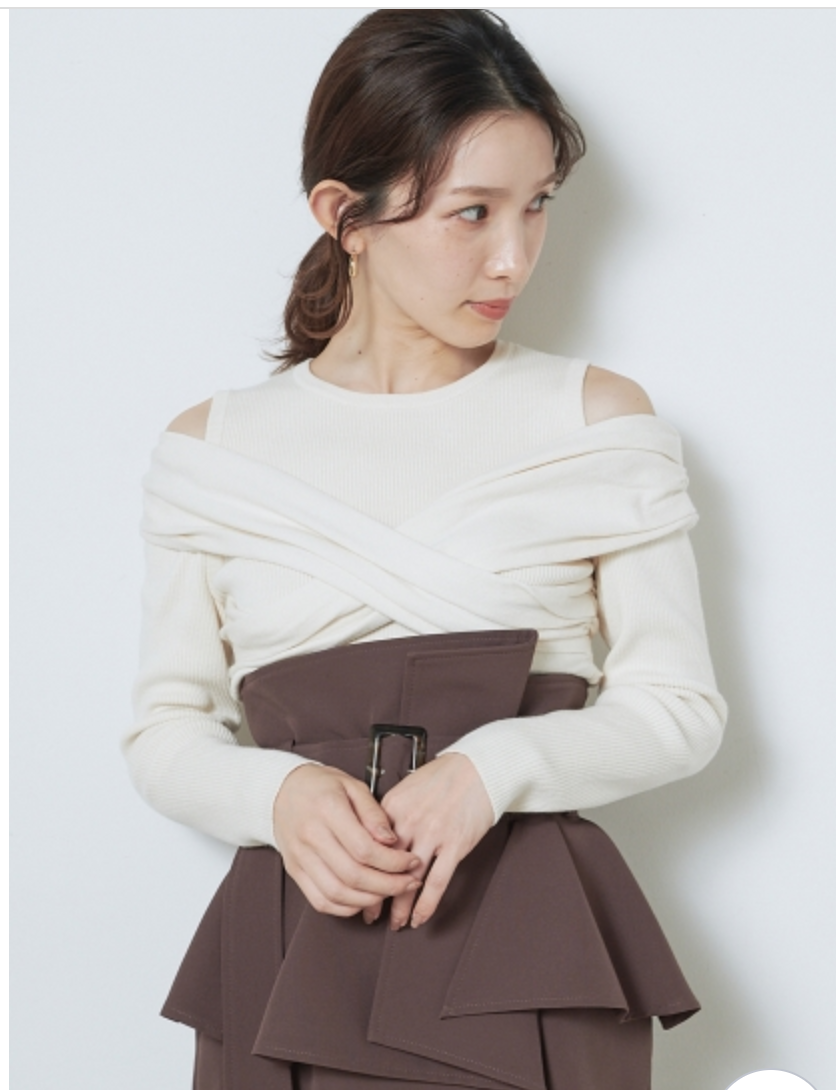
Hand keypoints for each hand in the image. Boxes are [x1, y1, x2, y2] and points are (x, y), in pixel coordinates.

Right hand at [272, 764, 422, 916]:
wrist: (283, 790)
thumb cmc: (321, 786)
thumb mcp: (353, 785)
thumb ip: (373, 813)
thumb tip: (391, 840)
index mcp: (327, 809)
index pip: (364, 848)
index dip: (393, 861)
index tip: (412, 861)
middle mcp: (310, 836)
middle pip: (353, 875)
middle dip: (388, 885)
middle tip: (409, 882)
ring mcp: (300, 857)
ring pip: (337, 893)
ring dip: (370, 900)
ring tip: (390, 891)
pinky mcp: (295, 871)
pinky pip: (321, 901)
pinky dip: (346, 907)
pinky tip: (365, 898)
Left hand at [370, 753, 494, 930]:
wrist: (478, 767)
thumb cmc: (444, 776)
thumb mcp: (407, 788)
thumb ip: (389, 815)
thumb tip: (375, 841)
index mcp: (392, 807)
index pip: (368, 847)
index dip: (360, 872)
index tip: (355, 887)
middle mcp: (409, 822)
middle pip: (384, 867)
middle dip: (375, 896)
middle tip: (369, 914)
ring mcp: (433, 834)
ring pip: (409, 880)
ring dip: (400, 906)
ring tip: (395, 923)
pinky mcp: (455, 844)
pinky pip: (437, 882)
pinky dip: (426, 905)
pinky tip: (420, 918)